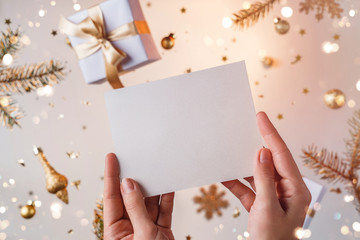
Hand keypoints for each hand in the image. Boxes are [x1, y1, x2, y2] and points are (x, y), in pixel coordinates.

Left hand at [104, 153, 174, 239]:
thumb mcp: (143, 234)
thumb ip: (136, 209)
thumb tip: (129, 184)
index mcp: (116, 233)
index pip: (111, 199)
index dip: (111, 176)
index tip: (112, 158)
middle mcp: (130, 229)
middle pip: (130, 198)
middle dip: (135, 180)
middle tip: (136, 160)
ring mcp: (146, 230)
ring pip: (148, 203)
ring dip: (153, 188)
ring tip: (155, 170)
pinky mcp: (161, 231)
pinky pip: (163, 210)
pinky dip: (166, 198)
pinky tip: (168, 186)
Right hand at [222, 112, 310, 239]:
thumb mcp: (267, 208)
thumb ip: (264, 178)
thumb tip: (262, 153)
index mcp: (295, 190)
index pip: (281, 155)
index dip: (270, 134)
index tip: (260, 117)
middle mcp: (286, 190)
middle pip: (270, 161)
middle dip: (258, 144)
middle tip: (247, 126)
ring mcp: (272, 197)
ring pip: (257, 173)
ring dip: (243, 164)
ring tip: (233, 148)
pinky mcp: (260, 204)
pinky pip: (247, 188)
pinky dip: (235, 182)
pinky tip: (224, 175)